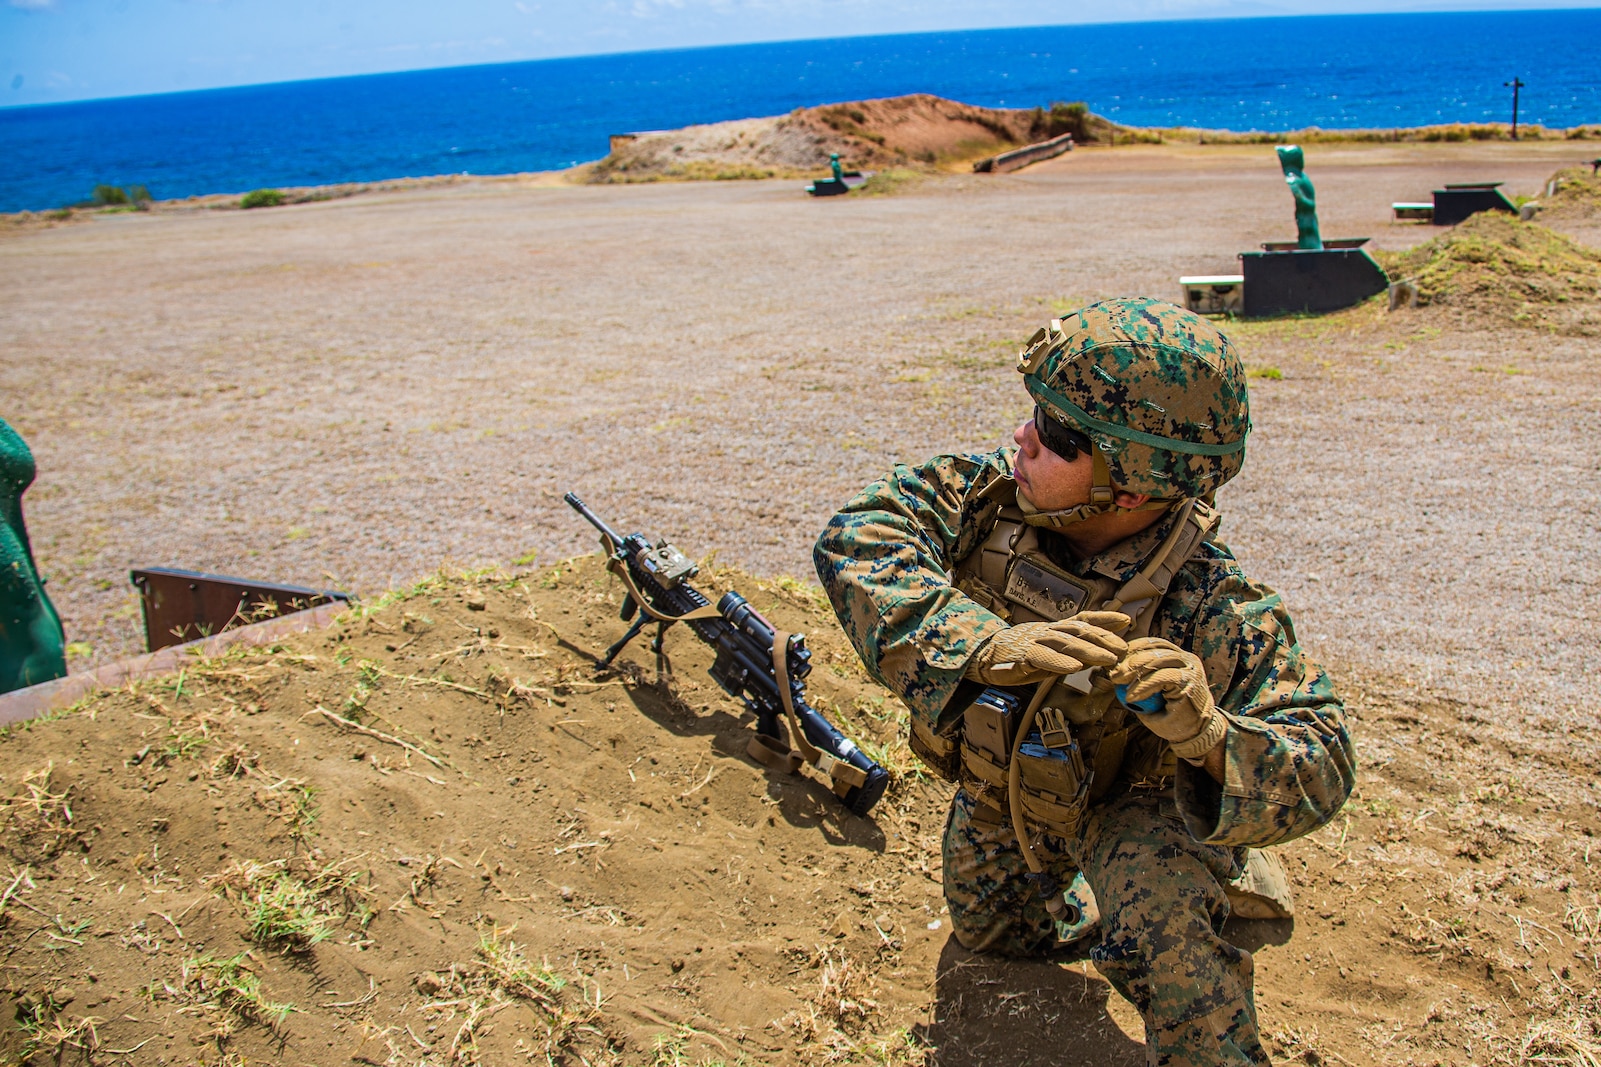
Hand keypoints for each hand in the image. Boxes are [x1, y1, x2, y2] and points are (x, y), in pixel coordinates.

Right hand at [965, 611, 1130, 686]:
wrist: (983, 656)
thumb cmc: (1019, 655)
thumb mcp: (1049, 651)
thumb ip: (1072, 651)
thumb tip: (1100, 655)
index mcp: (1054, 630)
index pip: (1082, 620)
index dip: (1104, 619)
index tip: (1126, 620)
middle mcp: (1046, 631)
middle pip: (1078, 631)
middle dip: (1103, 638)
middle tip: (1123, 648)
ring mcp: (1033, 642)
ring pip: (1064, 643)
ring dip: (1088, 650)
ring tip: (1108, 658)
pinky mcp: (1020, 656)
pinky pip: (1041, 657)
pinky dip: (1058, 661)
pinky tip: (1074, 668)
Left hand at [1107, 637, 1227, 760]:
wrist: (1195, 733)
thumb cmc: (1171, 714)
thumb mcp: (1153, 694)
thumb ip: (1140, 680)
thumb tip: (1114, 669)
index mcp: (1178, 657)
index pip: (1152, 644)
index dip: (1132, 648)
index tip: (1114, 659)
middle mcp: (1186, 659)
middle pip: (1154, 649)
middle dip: (1130, 659)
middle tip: (1113, 673)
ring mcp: (1189, 668)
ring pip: (1157, 660)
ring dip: (1134, 670)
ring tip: (1118, 681)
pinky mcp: (1189, 680)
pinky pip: (1162, 677)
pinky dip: (1143, 686)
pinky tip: (1131, 696)